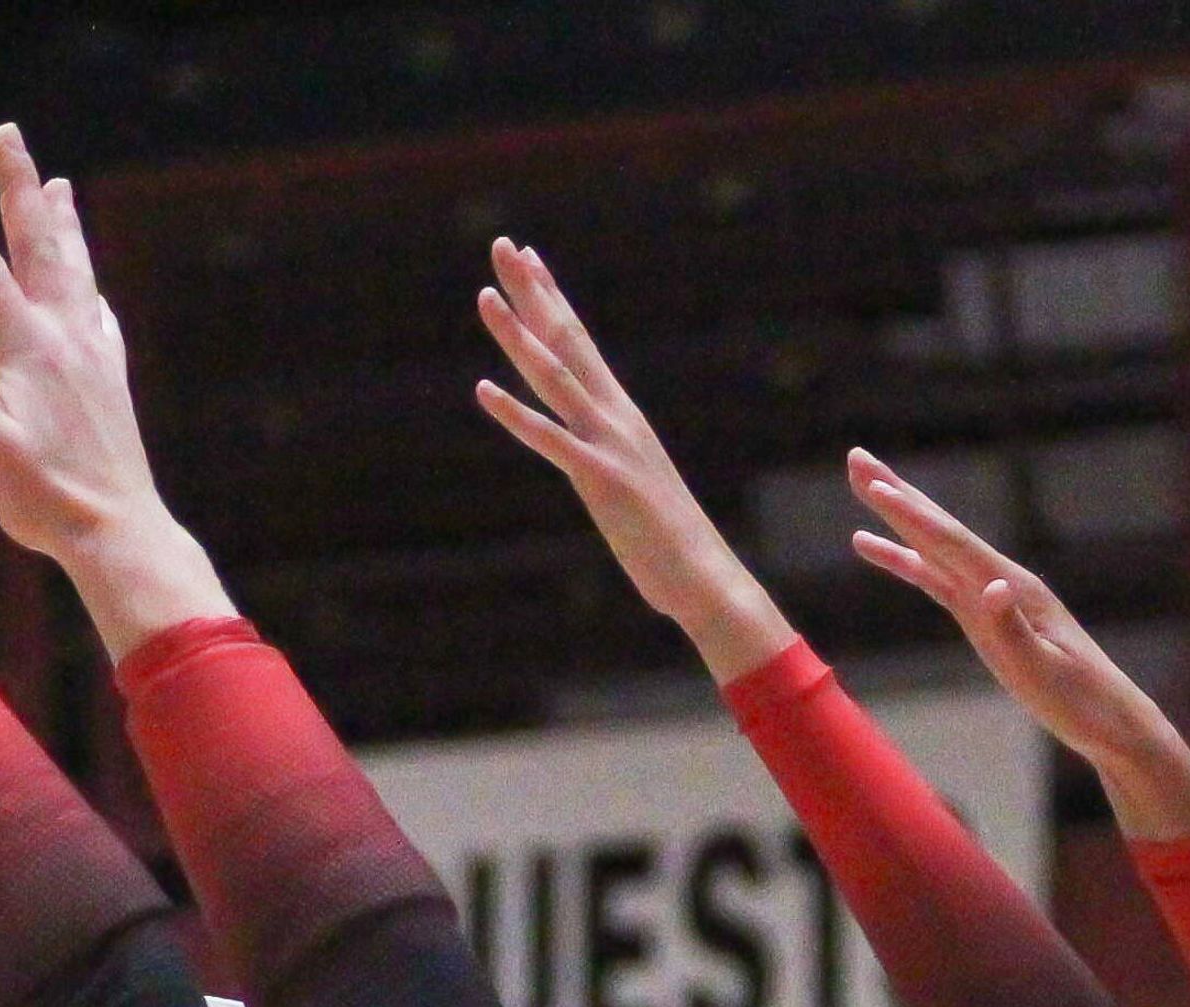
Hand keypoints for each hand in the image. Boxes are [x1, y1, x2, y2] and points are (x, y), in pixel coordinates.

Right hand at [0, 124, 229, 656]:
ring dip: (62, 223)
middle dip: (17, 187)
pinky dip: (89, 284)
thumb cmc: (44, 500)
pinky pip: (99, 314)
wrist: (118, 532)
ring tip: (58, 183)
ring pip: (75, 270)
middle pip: (38, 245)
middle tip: (8, 135)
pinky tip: (91, 287)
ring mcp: (93, 355)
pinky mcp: (110, 380)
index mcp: (26, 348)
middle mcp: (65, 338)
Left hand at [473, 238, 795, 681]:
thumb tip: (597, 459)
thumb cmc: (672, 542)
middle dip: (533, 292)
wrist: (706, 577)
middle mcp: (615, 418)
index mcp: (622, 416)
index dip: (551, 299)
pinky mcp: (601, 480)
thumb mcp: (634, 486)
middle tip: (504, 245)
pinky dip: (516, 415)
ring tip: (486, 297)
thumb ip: (611, 462)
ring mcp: (608, 445)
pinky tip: (483, 390)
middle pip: (566, 341)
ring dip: (518, 337)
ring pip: (555, 378)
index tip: (528, 259)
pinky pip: (550, 441)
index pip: (579, 344)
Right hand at [844, 454, 1189, 840]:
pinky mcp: (986, 615)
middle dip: (897, 494)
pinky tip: (877, 549)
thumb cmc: (1079, 701)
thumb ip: (1013, 630)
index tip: (876, 487)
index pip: (953, 545)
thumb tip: (990, 587)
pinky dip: (907, 561)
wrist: (1110, 721)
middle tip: (856, 457)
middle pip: (940, 530)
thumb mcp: (1042, 672)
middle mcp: (1001, 580)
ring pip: (936, 547)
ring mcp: (993, 596)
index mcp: (1014, 588)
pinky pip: (937, 579)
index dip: (912, 516)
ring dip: (899, 517)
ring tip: (864, 486)